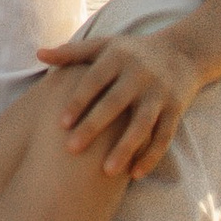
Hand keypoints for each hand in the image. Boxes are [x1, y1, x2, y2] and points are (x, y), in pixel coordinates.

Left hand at [36, 21, 203, 178]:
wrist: (182, 53)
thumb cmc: (130, 52)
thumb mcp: (103, 46)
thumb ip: (71, 52)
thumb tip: (38, 53)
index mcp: (118, 57)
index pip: (95, 80)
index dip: (79, 100)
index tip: (61, 123)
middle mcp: (140, 75)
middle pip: (115, 103)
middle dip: (94, 126)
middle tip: (71, 150)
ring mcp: (159, 94)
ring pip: (142, 124)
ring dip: (125, 148)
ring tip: (106, 172)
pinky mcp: (175, 110)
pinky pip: (164, 136)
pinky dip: (151, 156)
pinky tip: (135, 175)